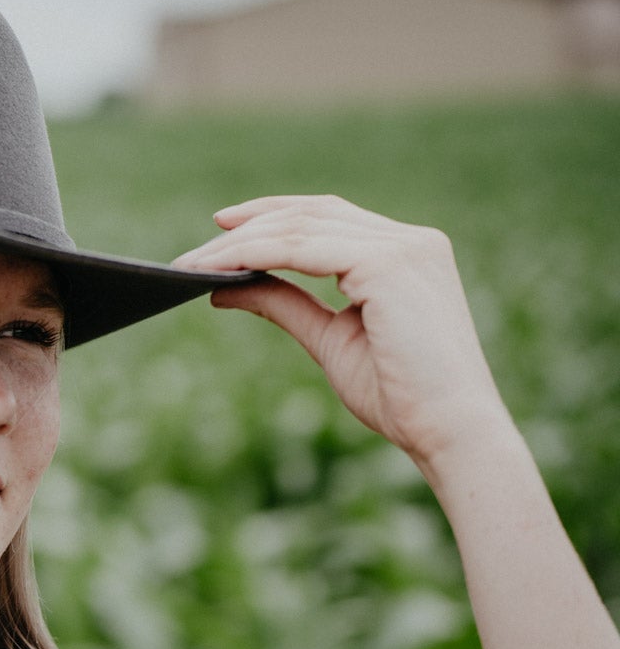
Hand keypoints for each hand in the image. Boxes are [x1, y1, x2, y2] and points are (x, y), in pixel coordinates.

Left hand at [173, 194, 509, 467]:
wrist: (452, 434)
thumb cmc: (402, 398)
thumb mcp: (332, 341)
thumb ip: (287, 304)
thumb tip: (226, 285)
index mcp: (408, 253)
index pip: (330, 216)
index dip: (274, 216)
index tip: (224, 226)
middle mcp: (411, 241)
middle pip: (312, 214)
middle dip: (249, 225)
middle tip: (196, 249)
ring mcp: (404, 248)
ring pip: (301, 228)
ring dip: (242, 243)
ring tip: (197, 263)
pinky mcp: (389, 264)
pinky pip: (304, 249)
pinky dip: (257, 255)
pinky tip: (223, 268)